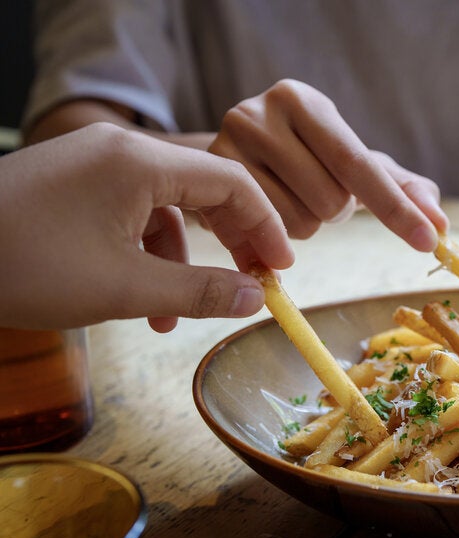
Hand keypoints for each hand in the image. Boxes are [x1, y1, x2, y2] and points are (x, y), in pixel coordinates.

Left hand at [0, 123, 294, 331]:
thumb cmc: (23, 266)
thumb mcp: (123, 288)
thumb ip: (201, 291)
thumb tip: (256, 300)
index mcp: (139, 162)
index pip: (231, 182)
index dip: (266, 227)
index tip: (282, 268)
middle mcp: (119, 153)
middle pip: (203, 190)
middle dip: (231, 243)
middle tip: (253, 286)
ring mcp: (93, 167)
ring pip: (165, 210)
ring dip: (183, 262)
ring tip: (179, 314)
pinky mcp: (73, 186)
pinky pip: (130, 216)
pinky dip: (146, 256)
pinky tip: (143, 301)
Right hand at [208, 79, 447, 250]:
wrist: (229, 158)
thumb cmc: (306, 159)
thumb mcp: (353, 165)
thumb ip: (401, 188)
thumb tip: (441, 223)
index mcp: (304, 101)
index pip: (359, 164)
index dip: (397, 208)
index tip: (429, 240)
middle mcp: (261, 114)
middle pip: (330, 202)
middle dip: (335, 212)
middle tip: (315, 193)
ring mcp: (227, 147)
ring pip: (298, 226)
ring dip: (306, 227)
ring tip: (288, 200)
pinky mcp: (208, 185)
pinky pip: (264, 238)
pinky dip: (276, 240)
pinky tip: (265, 216)